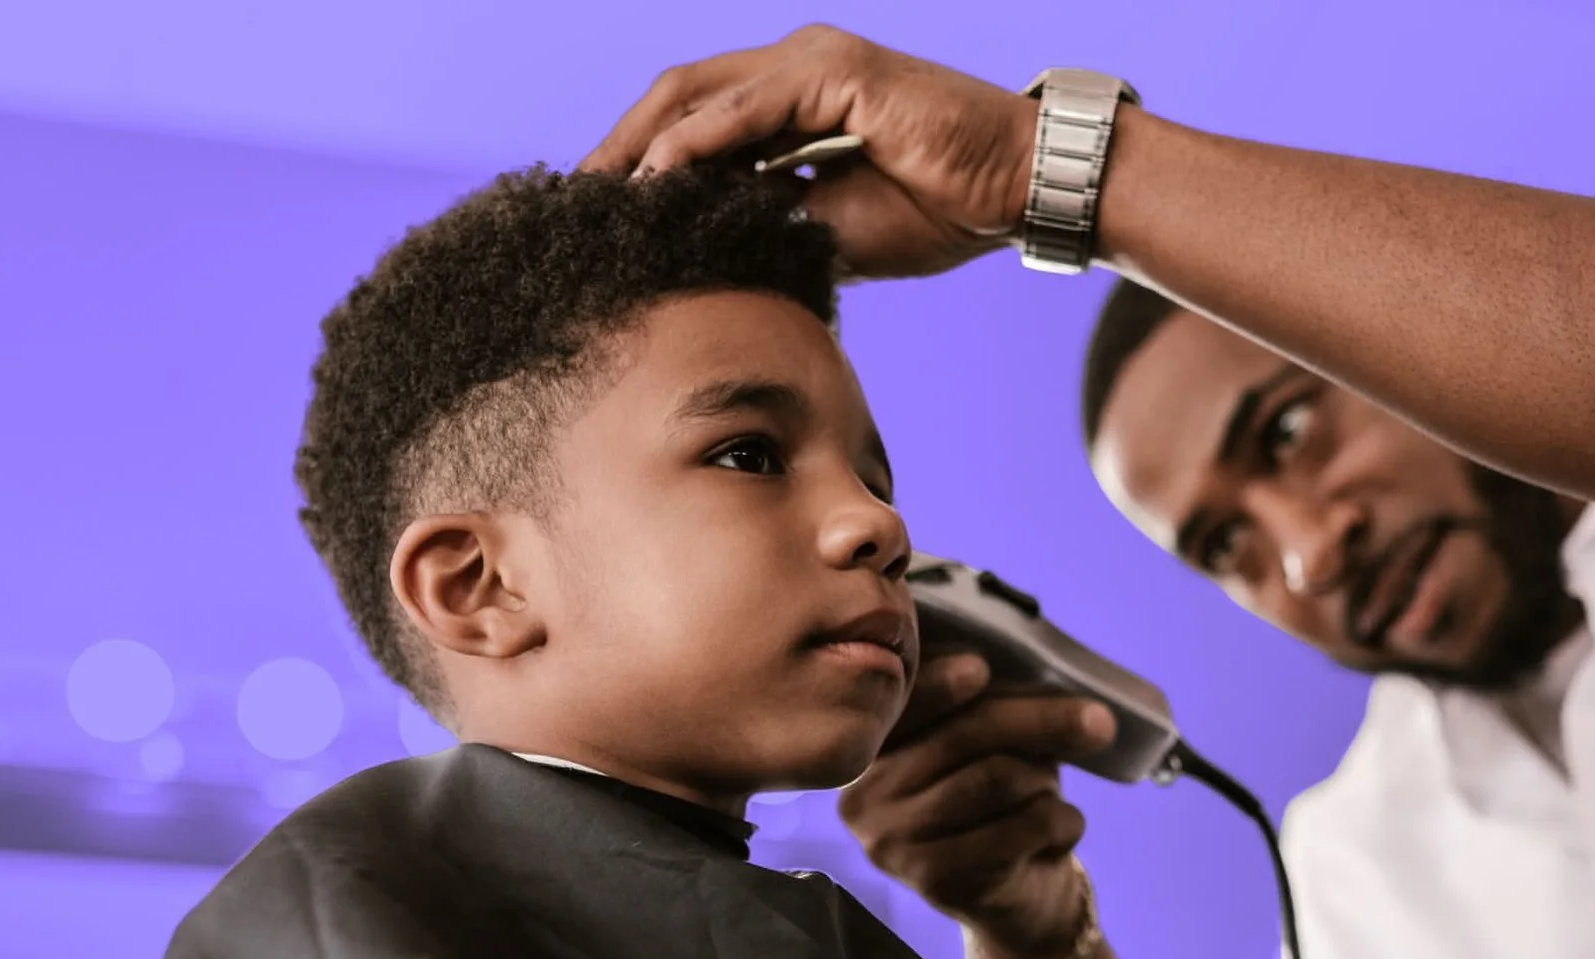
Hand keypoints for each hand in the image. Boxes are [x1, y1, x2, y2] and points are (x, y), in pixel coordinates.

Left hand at [581, 25, 1037, 279]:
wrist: (1019, 188)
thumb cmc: (942, 208)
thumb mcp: (835, 229)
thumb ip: (774, 228)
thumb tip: (712, 259)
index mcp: (794, 100)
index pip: (694, 121)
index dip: (640, 163)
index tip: (600, 216)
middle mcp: (795, 68)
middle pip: (678, 96)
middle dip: (620, 148)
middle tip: (575, 203)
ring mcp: (814, 62)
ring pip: (700, 94)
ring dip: (642, 145)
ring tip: (598, 196)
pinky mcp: (837, 72)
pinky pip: (748, 107)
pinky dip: (697, 142)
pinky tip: (658, 178)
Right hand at [839, 653, 1118, 958]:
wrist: (1017, 901)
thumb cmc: (1002, 804)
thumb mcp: (993, 746)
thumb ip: (993, 709)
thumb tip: (1043, 675)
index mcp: (869, 750)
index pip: (902, 706)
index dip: (939, 684)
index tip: (981, 669)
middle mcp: (865, 796)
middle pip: (962, 737)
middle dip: (1039, 721)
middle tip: (1099, 721)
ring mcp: (894, 841)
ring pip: (995, 779)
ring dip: (1045, 781)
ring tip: (1051, 795)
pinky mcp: (936, 880)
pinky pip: (1021, 826)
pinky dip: (1062, 821)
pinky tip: (1060, 831)